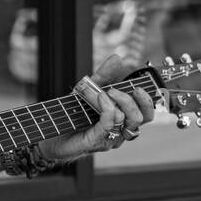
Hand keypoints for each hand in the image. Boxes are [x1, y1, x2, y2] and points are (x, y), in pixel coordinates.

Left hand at [37, 55, 155, 162]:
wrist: (51, 131)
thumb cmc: (73, 113)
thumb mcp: (90, 90)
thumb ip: (104, 76)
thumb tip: (117, 58)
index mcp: (124, 119)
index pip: (147, 112)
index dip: (149, 99)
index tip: (141, 85)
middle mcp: (121, 130)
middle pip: (142, 117)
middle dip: (134, 99)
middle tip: (117, 88)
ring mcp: (110, 138)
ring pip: (128, 120)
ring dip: (118, 101)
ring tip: (105, 91)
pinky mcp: (97, 142)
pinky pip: (110, 124)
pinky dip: (108, 108)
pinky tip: (101, 97)